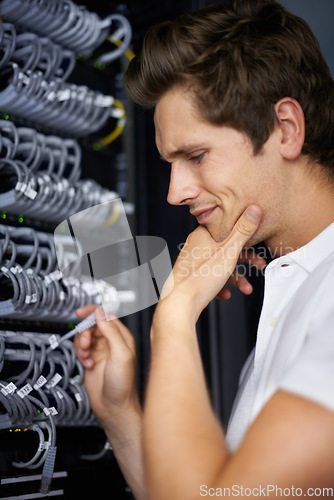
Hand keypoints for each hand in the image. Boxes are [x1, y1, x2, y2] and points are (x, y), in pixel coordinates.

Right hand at [74, 304, 140, 426]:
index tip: (80, 313)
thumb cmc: (124, 385)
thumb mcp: (121, 354)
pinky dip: (80, 355)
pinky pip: (80, 350)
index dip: (92, 312)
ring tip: (87, 356)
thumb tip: (101, 314)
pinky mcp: (91, 360)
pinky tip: (87, 365)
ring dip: (82, 345)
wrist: (114, 407)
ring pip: (84, 337)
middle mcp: (111, 342)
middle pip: (92, 325)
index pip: (105, 316)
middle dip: (86, 333)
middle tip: (86, 344)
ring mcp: (100, 351)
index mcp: (122, 337)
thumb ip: (111, 332)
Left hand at [160, 205, 262, 320]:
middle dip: (245, 261)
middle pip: (226, 249)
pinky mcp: (191, 277)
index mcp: (203, 235)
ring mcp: (193, 262)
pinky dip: (220, 285)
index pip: (227, 228)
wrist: (180, 303)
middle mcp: (196, 246)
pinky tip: (225, 293)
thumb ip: (243, 230)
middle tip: (258, 266)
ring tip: (245, 288)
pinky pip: (210, 279)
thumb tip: (254, 209)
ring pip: (219, 266)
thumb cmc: (200, 278)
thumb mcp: (229, 251)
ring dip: (235, 277)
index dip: (245, 236)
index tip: (257, 245)